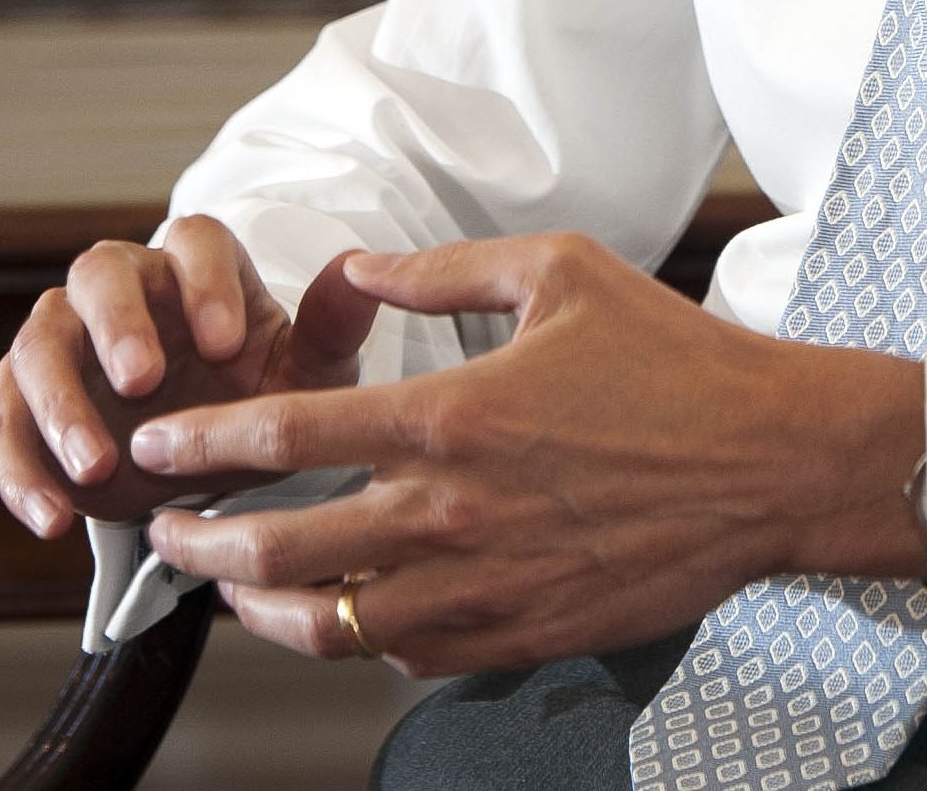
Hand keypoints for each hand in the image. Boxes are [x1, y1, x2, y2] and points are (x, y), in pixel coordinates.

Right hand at [0, 214, 374, 536]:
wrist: (224, 471)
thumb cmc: (271, 404)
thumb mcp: (312, 377)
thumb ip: (331, 326)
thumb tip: (358, 268)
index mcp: (198, 270)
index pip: (194, 241)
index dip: (206, 282)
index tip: (227, 344)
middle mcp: (125, 291)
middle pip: (99, 273)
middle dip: (117, 324)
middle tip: (143, 382)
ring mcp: (66, 343)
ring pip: (38, 346)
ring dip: (59, 406)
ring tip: (97, 468)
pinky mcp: (26, 407)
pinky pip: (3, 426)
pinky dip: (19, 474)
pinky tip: (52, 520)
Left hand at [131, 232, 925, 675]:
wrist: (772, 464)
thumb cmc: (676, 362)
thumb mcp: (560, 273)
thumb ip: (443, 271)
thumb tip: (354, 271)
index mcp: (449, 417)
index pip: (281, 438)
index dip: (198, 444)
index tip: (154, 448)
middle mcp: (449, 514)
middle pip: (276, 552)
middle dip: (198, 545)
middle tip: (169, 533)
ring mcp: (481, 588)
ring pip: (325, 626)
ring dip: (258, 610)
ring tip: (234, 588)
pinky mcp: (517, 637)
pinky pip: (400, 656)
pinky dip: (352, 637)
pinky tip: (343, 610)